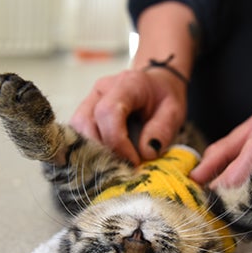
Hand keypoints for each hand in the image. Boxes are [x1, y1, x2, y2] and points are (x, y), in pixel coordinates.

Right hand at [70, 68, 186, 164]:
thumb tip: (145, 152)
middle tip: (123, 168)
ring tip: (114, 166)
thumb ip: (162, 130)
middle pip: (86, 122)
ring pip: (77, 129)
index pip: (108, 111)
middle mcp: (102, 89)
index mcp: (126, 84)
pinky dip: (88, 151)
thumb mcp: (174, 112)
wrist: (156, 87)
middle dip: (102, 151)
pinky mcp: (85, 113)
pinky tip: (105, 161)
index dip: (117, 141)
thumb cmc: (164, 98)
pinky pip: (77, 134)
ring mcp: (90, 100)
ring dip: (92, 153)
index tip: (133, 162)